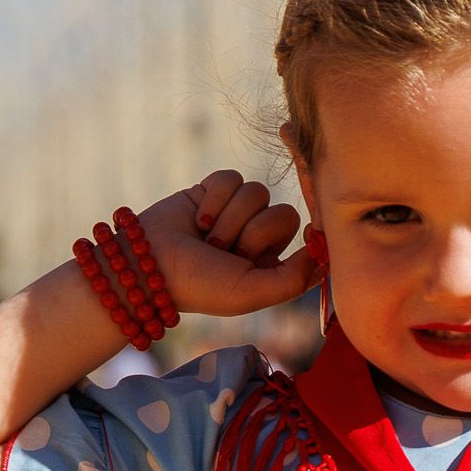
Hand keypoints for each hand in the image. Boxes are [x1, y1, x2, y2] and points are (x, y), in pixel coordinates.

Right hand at [138, 170, 317, 318]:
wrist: (149, 265)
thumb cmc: (201, 286)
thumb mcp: (252, 293)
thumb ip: (294, 278)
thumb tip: (321, 248)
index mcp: (273, 268)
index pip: (308, 243)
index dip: (307, 238)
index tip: (307, 237)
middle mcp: (259, 239)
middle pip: (285, 214)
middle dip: (254, 233)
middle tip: (227, 252)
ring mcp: (238, 213)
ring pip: (258, 193)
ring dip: (230, 218)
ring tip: (208, 239)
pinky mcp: (215, 190)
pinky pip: (233, 178)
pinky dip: (215, 198)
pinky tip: (198, 218)